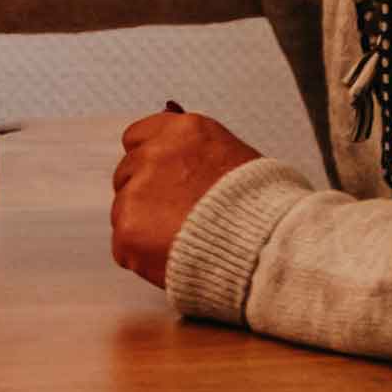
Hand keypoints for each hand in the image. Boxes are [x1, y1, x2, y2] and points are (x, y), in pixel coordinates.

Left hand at [111, 107, 261, 291]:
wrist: (267, 247)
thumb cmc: (265, 210)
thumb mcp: (237, 160)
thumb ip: (200, 157)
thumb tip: (184, 163)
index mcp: (184, 131)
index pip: (138, 137)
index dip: (150, 162)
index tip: (161, 180)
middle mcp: (156, 154)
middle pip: (127, 174)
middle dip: (146, 196)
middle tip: (176, 219)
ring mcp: (137, 191)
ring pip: (124, 211)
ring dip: (145, 227)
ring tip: (184, 242)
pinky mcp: (129, 228)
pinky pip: (124, 246)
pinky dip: (143, 258)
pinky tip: (175, 260)